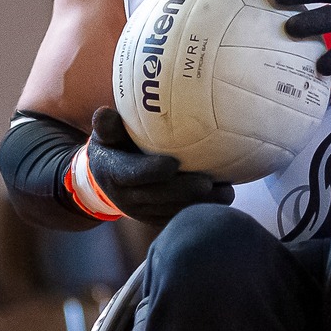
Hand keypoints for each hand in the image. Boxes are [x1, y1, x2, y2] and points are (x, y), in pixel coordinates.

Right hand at [78, 108, 233, 224]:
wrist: (107, 181)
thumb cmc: (114, 147)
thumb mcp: (106, 135)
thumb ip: (107, 125)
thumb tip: (105, 111)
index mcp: (113, 173)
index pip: (131, 174)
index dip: (151, 171)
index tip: (173, 163)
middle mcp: (126, 197)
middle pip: (158, 196)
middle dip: (184, 191)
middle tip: (209, 182)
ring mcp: (142, 211)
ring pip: (172, 211)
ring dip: (199, 203)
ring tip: (226, 192)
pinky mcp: (156, 219)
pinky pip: (179, 216)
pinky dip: (200, 209)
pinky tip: (223, 198)